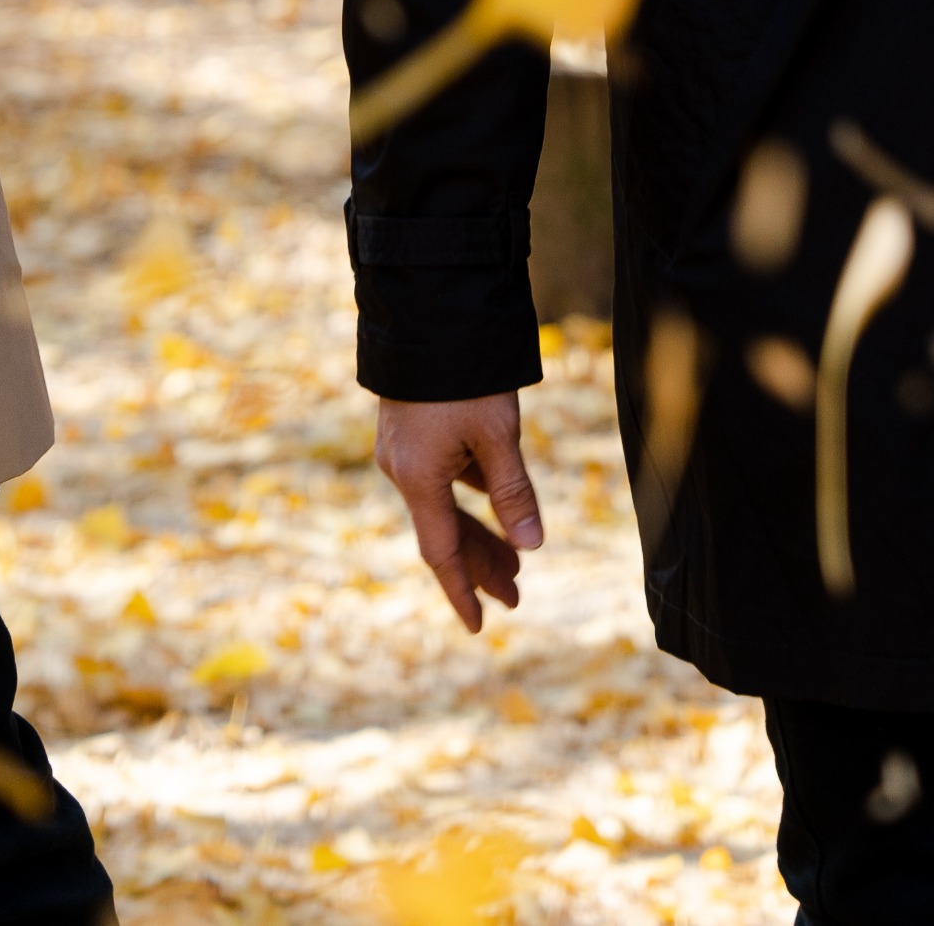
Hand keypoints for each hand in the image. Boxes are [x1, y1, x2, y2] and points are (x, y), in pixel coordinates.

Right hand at [375, 392, 543, 632]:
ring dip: (477, 530)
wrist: (426, 308)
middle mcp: (402, 468)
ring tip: (514, 559)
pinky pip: (440, 477)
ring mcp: (402, 447)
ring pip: (443, 503)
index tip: (479, 626)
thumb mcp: (497, 433)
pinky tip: (496, 501)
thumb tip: (531, 547)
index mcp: (418, 477)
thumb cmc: (464, 373)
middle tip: (515, 595)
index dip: (463, 591)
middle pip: (444, 531)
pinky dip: (468, 495)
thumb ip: (512, 491)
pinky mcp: (409, 426)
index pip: (441, 553)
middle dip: (481, 564)